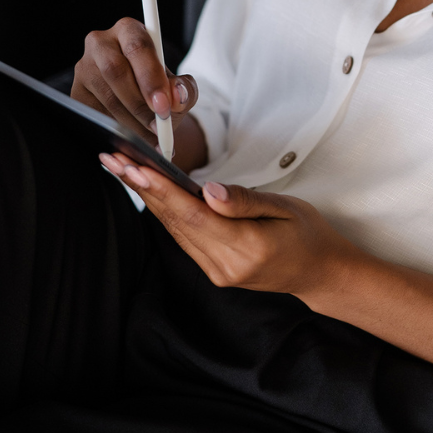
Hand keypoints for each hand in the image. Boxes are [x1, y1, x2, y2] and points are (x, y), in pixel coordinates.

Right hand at [73, 19, 203, 166]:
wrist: (142, 102)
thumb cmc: (160, 88)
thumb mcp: (179, 87)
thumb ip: (185, 89)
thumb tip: (176, 95)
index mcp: (129, 30)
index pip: (137, 47)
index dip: (150, 77)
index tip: (164, 106)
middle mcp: (101, 43)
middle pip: (115, 70)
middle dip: (139, 103)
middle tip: (157, 126)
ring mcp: (84, 68)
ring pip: (105, 96)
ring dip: (130, 122)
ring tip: (150, 139)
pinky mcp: (77, 93)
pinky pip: (93, 113)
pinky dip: (115, 130)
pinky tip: (132, 140)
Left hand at [98, 153, 356, 296]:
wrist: (320, 273)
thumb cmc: (308, 235)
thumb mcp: (286, 209)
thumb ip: (246, 201)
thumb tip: (209, 190)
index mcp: (246, 248)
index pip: (193, 215)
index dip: (161, 189)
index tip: (134, 167)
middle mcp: (225, 266)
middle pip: (175, 222)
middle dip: (141, 188)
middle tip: (112, 159)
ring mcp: (217, 272)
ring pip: (174, 229)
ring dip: (147, 198)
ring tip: (121, 169)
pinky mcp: (213, 270)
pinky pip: (183, 237)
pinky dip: (164, 211)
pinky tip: (148, 190)